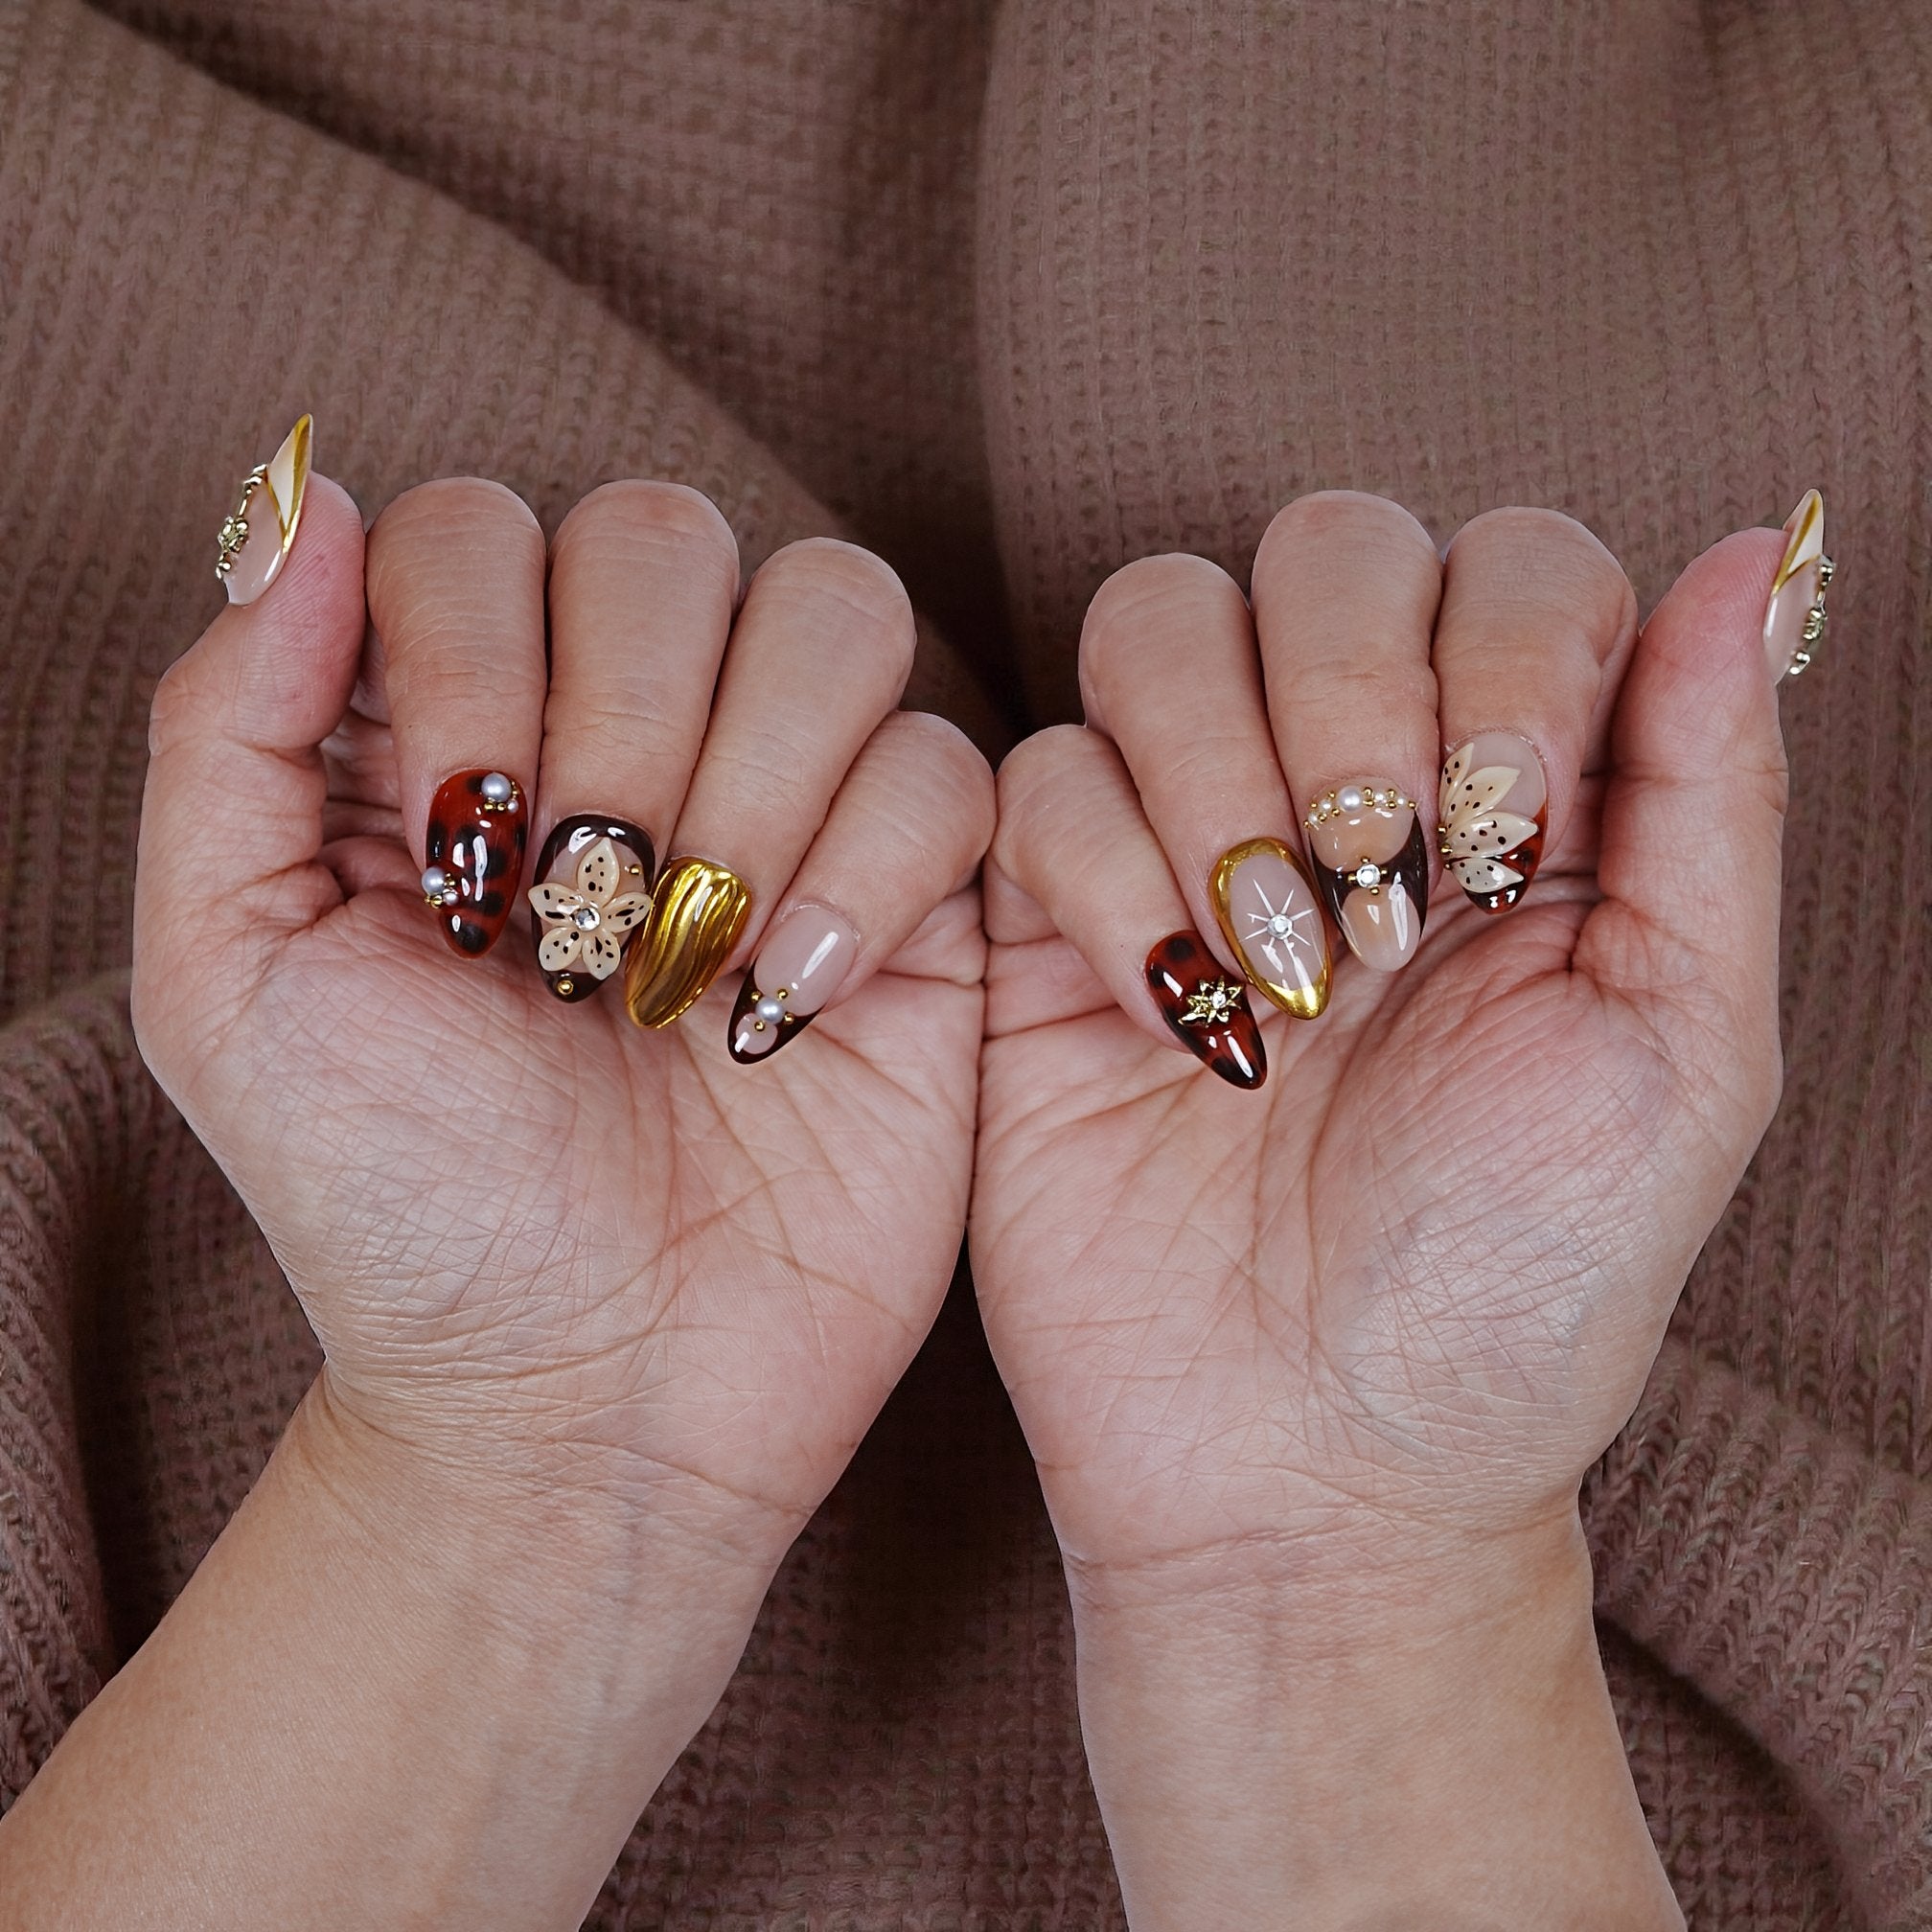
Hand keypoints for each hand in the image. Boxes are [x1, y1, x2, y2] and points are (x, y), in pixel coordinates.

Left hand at [136, 465, 991, 1564]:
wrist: (594, 1395)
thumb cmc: (404, 1207)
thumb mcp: (232, 978)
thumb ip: (226, 725)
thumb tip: (299, 497)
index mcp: (460, 724)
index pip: (480, 524)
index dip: (475, 654)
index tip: (456, 869)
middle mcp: (635, 730)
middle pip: (670, 530)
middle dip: (623, 721)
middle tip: (578, 925)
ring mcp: (796, 801)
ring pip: (839, 607)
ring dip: (758, 778)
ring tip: (694, 966)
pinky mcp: (926, 895)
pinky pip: (952, 764)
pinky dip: (874, 870)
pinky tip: (793, 1008)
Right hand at [972, 491, 1807, 1925]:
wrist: (1310, 1467)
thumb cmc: (1517, 1288)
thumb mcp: (1684, 1054)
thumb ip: (1714, 793)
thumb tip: (1743, 553)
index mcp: (1526, 798)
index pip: (1509, 558)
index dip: (1504, 654)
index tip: (1509, 847)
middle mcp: (1351, 788)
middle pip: (1321, 547)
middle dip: (1352, 703)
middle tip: (1382, 911)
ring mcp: (1184, 840)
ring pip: (1155, 621)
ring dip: (1217, 776)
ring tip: (1276, 969)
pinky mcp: (1044, 920)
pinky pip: (1033, 774)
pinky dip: (1100, 877)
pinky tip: (1171, 1021)